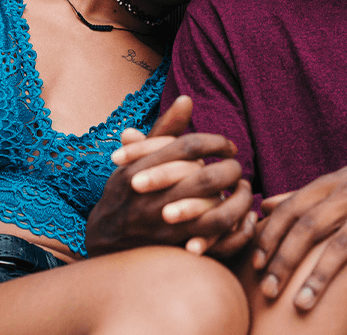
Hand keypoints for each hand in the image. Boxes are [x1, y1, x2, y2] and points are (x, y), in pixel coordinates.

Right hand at [84, 96, 252, 255]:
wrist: (102, 241)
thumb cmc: (125, 191)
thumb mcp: (136, 158)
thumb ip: (164, 130)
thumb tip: (187, 98)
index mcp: (140, 170)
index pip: (188, 146)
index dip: (215, 142)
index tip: (228, 147)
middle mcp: (152, 197)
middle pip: (205, 178)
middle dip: (229, 169)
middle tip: (236, 167)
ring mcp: (164, 225)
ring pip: (215, 210)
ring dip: (237, 199)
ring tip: (242, 190)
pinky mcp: (175, 248)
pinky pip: (216, 239)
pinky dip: (236, 228)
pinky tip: (243, 217)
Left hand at [252, 142, 346, 316]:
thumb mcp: (342, 179)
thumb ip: (303, 194)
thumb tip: (264, 206)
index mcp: (332, 183)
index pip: (291, 208)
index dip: (270, 236)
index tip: (254, 265)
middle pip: (309, 226)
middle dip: (284, 260)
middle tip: (268, 291)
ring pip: (343, 244)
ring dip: (320, 277)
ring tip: (303, 305)